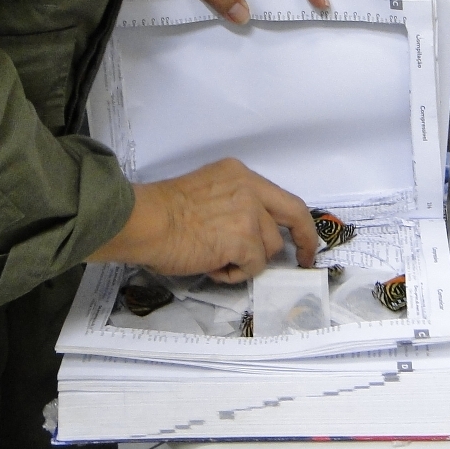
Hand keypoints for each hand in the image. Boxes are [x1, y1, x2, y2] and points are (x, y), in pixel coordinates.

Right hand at [88, 159, 319, 281]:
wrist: (144, 222)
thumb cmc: (160, 212)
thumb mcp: (205, 192)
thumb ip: (232, 204)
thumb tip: (247, 234)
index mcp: (238, 174)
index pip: (282, 196)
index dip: (299, 220)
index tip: (304, 238)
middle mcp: (249, 188)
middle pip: (292, 216)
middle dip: (304, 241)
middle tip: (305, 260)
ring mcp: (248, 214)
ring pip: (269, 248)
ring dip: (247, 261)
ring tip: (217, 260)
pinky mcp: (243, 240)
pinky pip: (253, 266)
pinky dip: (235, 274)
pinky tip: (212, 267)